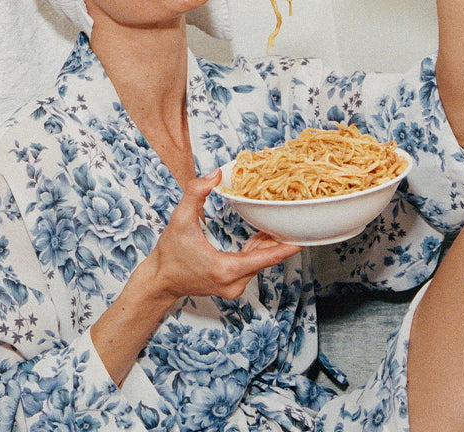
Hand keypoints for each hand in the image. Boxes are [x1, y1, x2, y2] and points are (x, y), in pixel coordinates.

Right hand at [142, 170, 300, 301]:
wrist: (159, 281)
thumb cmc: (169, 254)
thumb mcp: (179, 220)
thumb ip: (195, 194)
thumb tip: (215, 175)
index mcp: (225, 269)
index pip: (265, 258)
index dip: (286, 247)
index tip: (304, 239)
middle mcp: (233, 283)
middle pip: (265, 260)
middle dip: (279, 241)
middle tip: (295, 221)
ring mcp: (233, 287)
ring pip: (259, 263)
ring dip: (268, 245)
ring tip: (281, 225)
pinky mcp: (231, 286)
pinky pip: (250, 267)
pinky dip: (257, 252)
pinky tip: (263, 237)